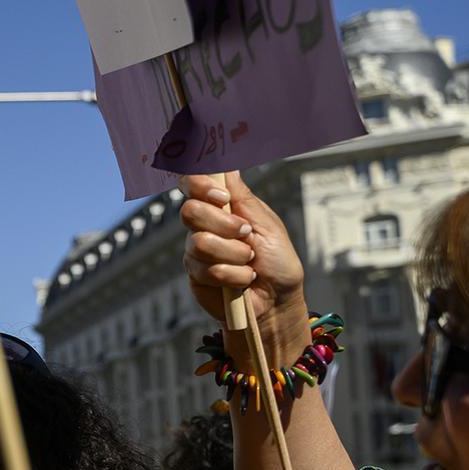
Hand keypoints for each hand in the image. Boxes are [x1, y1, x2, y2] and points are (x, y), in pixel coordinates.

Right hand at [179, 171, 307, 339]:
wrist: (277, 302)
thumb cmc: (278, 262)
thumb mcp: (268, 224)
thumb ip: (243, 198)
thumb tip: (228, 167)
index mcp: (222, 208)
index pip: (194, 185)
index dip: (199, 184)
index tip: (221, 195)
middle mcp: (204, 227)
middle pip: (190, 211)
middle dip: (222, 224)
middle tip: (245, 234)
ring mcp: (197, 252)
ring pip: (199, 243)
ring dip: (233, 255)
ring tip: (250, 263)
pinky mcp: (196, 275)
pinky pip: (206, 269)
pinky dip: (233, 275)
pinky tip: (242, 280)